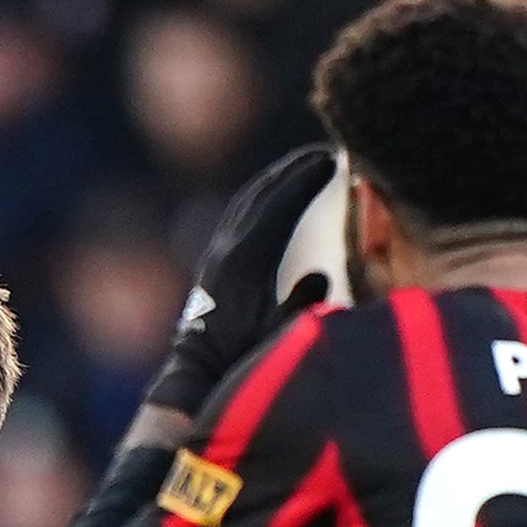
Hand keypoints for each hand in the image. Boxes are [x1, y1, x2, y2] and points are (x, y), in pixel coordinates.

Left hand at [143, 142, 342, 421]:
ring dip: (275, 180)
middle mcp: (227, 249)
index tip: (331, 161)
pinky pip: (238, 215)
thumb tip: (321, 275)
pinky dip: (260, 197)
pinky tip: (273, 195)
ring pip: (247, 201)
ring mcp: (217, 252)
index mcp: (246, 260)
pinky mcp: (214, 261)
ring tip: (301, 165)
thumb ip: (300, 307)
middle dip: (292, 170)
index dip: (305, 180)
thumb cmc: (240, 360)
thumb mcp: (278, 337)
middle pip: (261, 194)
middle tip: (322, 153)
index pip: (279, 207)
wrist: (195, 373)